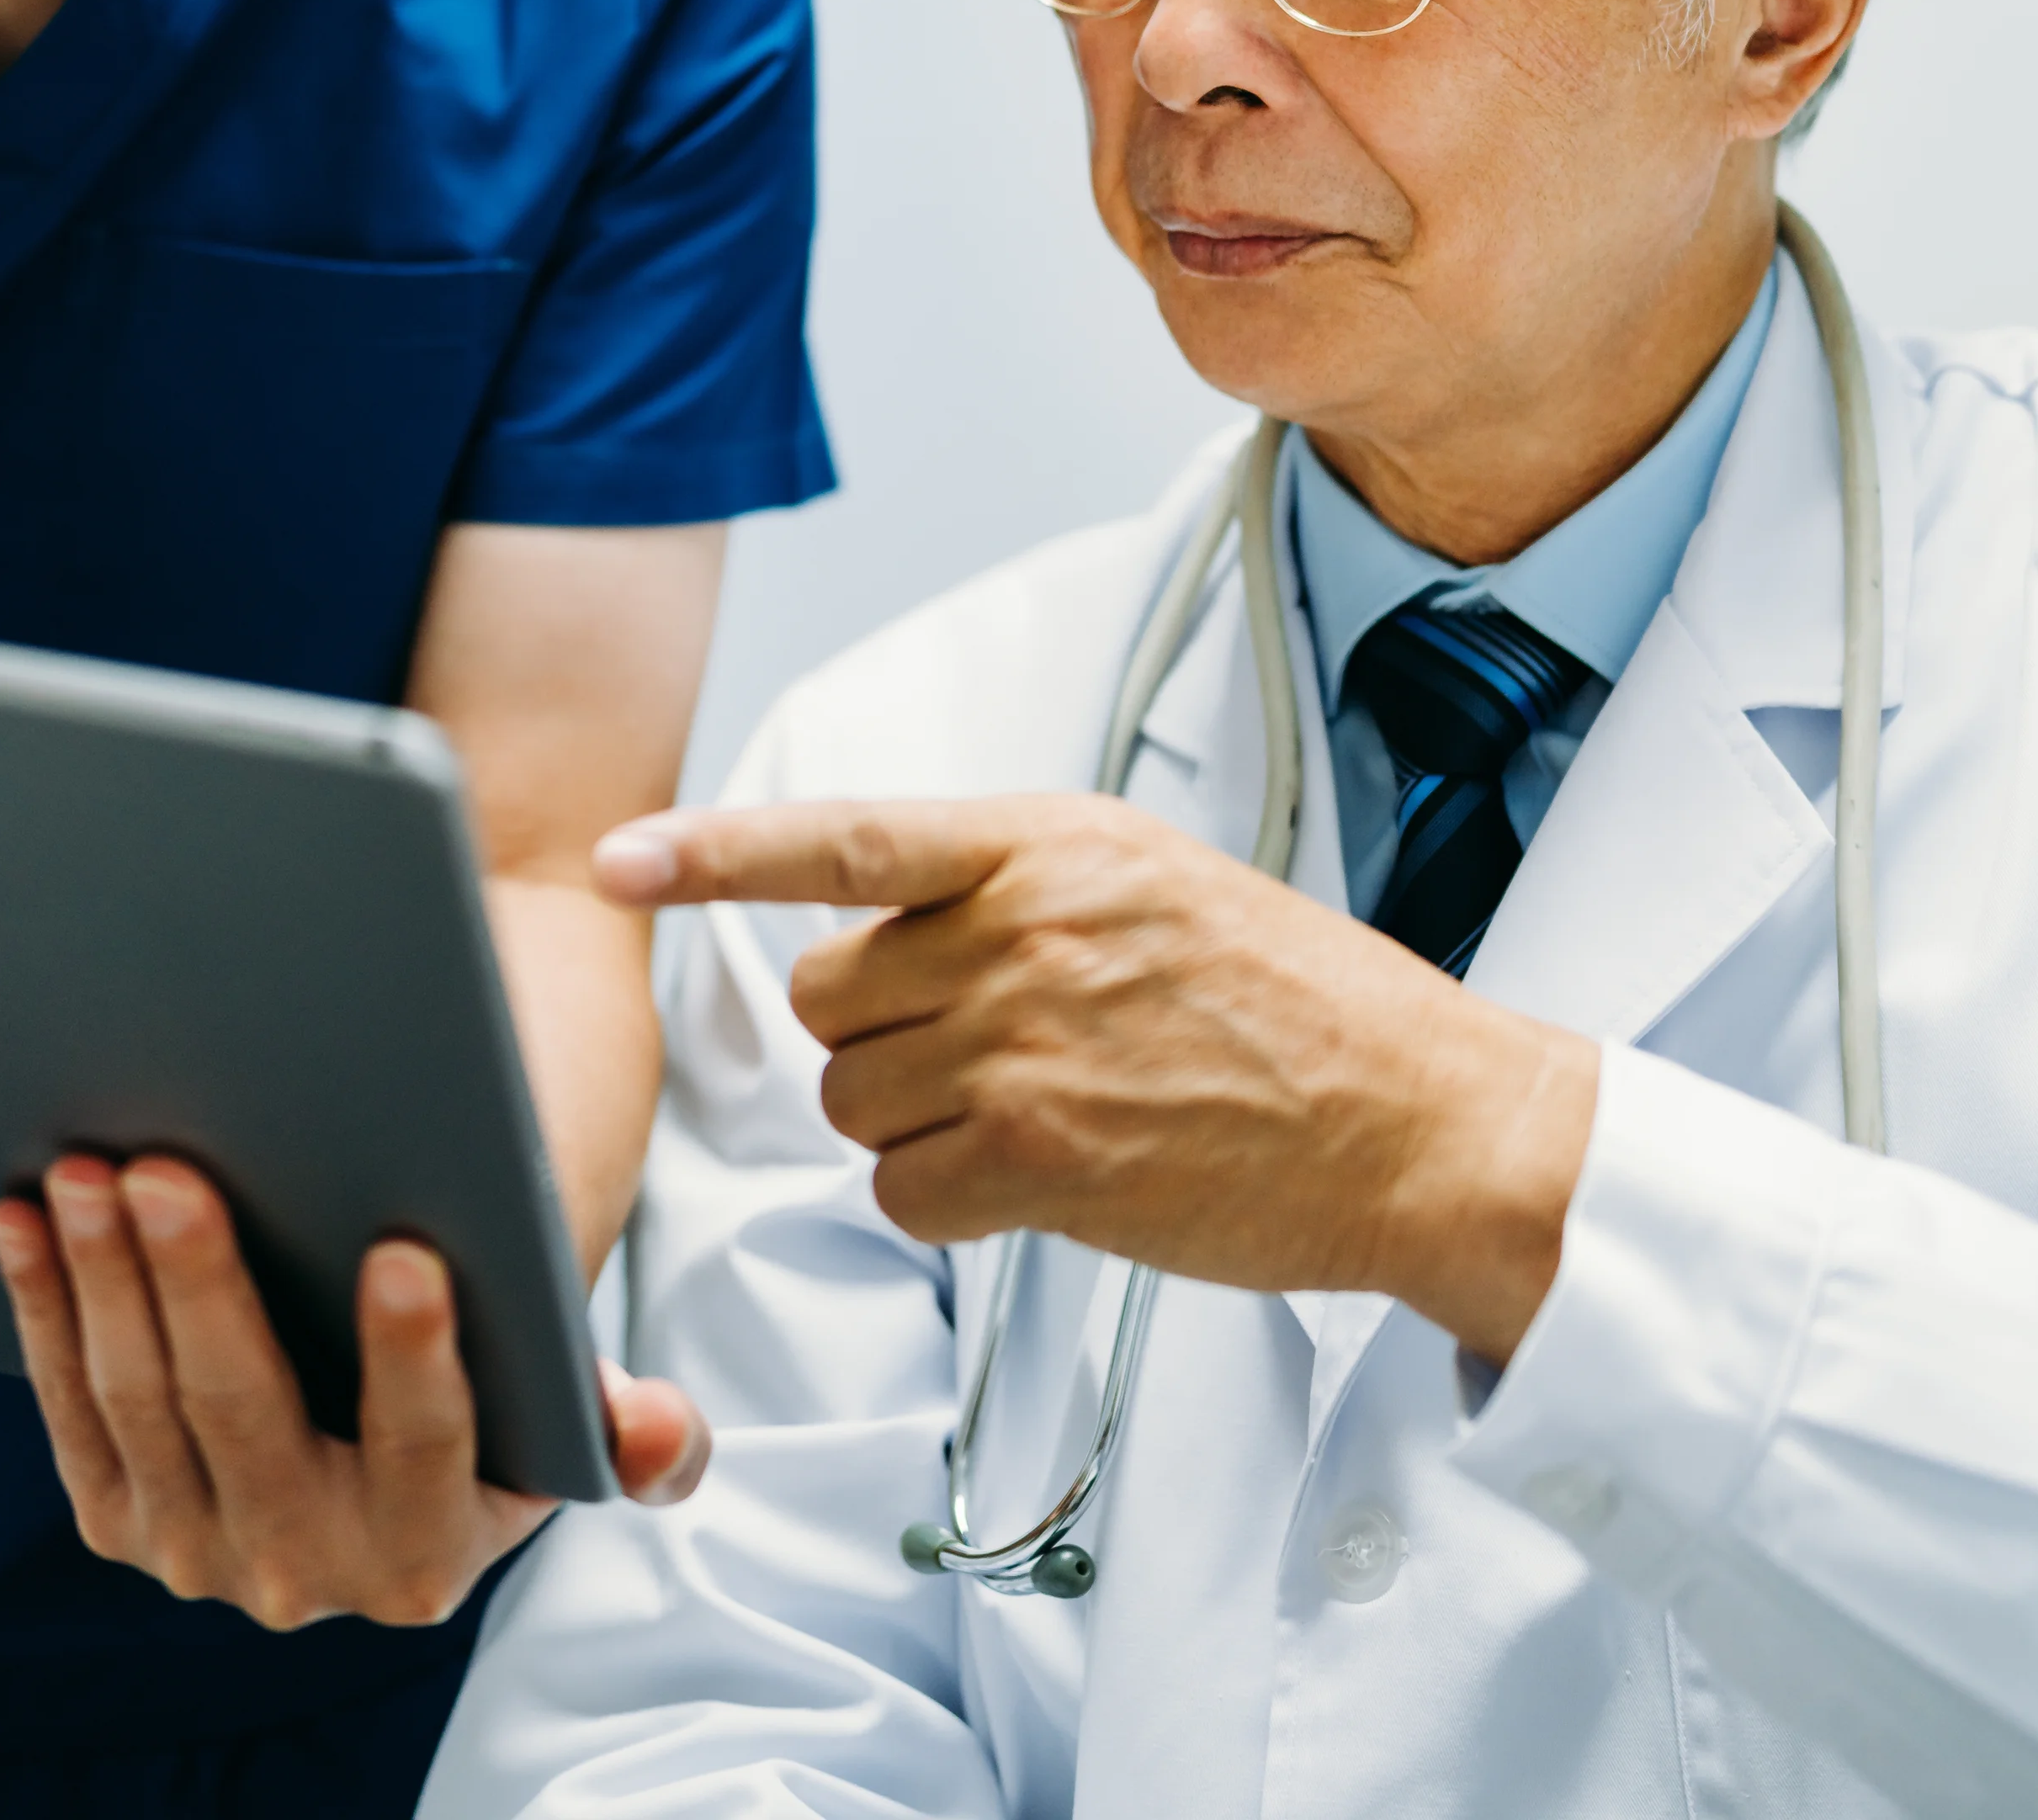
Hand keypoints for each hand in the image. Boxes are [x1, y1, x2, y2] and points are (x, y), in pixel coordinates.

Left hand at [0, 1155, 710, 1629]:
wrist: (366, 1472)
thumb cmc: (484, 1403)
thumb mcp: (565, 1425)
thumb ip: (636, 1435)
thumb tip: (669, 1435)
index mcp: (430, 1555)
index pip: (424, 1446)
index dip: (414, 1357)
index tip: (403, 1251)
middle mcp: (308, 1576)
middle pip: (247, 1414)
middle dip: (203, 1284)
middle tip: (172, 1168)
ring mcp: (197, 1558)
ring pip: (142, 1406)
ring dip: (105, 1281)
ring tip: (92, 1167)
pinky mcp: (119, 1520)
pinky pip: (68, 1408)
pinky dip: (42, 1307)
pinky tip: (24, 1216)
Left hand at [592, 793, 1595, 1360]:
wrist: (1418, 1122)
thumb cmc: (1298, 1010)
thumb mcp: (1154, 885)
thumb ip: (1013, 887)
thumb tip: (880, 918)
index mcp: (1050, 843)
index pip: (844, 835)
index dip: (714, 852)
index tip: (618, 862)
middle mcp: (1026, 929)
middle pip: (831, 995)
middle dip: (880, 1039)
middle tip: (988, 1058)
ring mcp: (1028, 1042)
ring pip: (856, 1100)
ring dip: (915, 1126)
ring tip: (1040, 1115)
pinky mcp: (1040, 1155)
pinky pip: (903, 1190)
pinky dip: (948, 1202)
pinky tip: (1042, 1182)